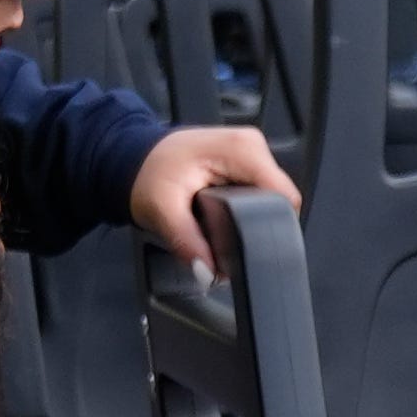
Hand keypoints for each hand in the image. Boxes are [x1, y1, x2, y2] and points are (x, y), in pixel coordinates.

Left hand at [128, 122, 294, 270]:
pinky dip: (246, 209)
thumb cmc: (146, 173)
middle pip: (280, 200)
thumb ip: (187, 243)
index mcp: (242, 149)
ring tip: (219, 222)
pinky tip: (223, 212)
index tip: (247, 246)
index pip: (283, 197)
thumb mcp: (162, 210)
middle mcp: (252, 145)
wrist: (132, 158)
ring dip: (252, 218)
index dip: (270, 228)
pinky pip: (260, 193)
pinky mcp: (245, 162)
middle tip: (222, 238)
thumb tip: (208, 272)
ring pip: (272, 199)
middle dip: (257, 227)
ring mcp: (251, 151)